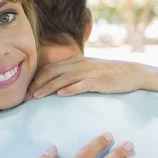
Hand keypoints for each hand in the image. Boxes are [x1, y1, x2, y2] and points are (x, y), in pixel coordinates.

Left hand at [26, 55, 144, 99]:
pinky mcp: (99, 81)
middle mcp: (80, 64)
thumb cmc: (108, 74)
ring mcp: (89, 72)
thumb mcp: (88, 69)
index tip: (26, 91)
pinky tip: (61, 95)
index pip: (50, 68)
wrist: (131, 73)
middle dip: (38, 84)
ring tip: (37, 96)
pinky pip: (82, 84)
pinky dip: (71, 89)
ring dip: (49, 87)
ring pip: (64, 78)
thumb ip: (72, 73)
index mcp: (75, 60)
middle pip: (53, 72)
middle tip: (26, 96)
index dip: (36, 79)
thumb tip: (55, 83)